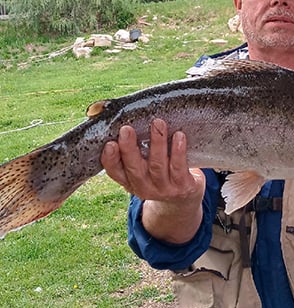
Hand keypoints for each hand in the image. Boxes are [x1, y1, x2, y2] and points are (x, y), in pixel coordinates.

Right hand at [101, 118, 204, 242]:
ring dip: (157, 144)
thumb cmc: (157, 169)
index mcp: (128, 180)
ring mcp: (163, 189)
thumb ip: (125, 138)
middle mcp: (143, 187)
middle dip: (129, 149)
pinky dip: (178, 152)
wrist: (183, 197)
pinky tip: (179, 136)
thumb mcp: (140, 159)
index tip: (109, 143)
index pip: (114, 171)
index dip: (110, 159)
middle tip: (126, 129)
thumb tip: (96, 109)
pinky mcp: (182, 187)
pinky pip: (179, 168)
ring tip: (158, 123)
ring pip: (158, 166)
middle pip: (134, 169)